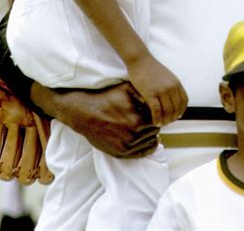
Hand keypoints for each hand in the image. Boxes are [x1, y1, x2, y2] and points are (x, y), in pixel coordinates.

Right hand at [31, 81, 159, 157]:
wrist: (86, 113)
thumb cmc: (107, 99)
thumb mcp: (127, 89)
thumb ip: (144, 93)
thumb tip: (158, 99)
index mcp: (137, 121)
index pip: (158, 120)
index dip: (157, 114)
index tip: (154, 111)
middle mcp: (133, 137)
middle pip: (154, 132)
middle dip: (154, 124)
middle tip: (150, 118)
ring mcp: (126, 147)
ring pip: (149, 143)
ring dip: (150, 135)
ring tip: (148, 127)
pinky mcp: (119, 154)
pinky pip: (140, 154)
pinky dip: (147, 148)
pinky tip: (150, 142)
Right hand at [127, 53, 187, 126]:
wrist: (140, 60)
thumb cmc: (151, 68)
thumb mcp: (167, 76)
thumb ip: (171, 86)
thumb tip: (173, 100)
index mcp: (176, 82)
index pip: (184, 101)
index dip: (181, 111)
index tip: (177, 116)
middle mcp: (171, 87)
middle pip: (176, 108)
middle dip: (172, 118)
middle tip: (167, 122)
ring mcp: (161, 90)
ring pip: (167, 111)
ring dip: (165, 120)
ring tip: (161, 124)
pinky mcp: (150, 93)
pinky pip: (157, 111)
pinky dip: (157, 119)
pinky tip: (155, 123)